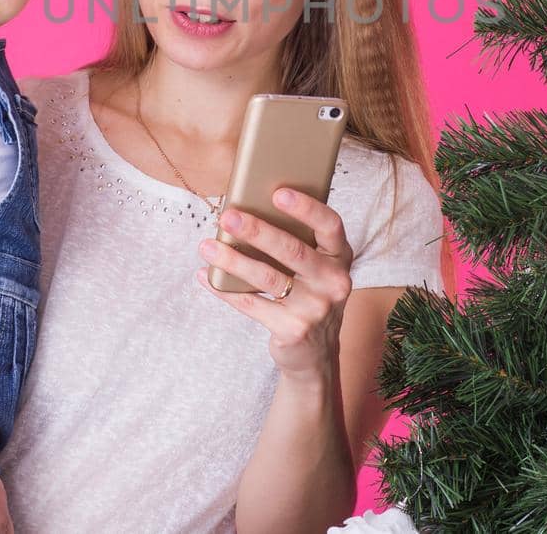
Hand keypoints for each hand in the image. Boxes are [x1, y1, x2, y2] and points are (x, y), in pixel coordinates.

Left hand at [196, 187, 354, 384]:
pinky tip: (206, 277)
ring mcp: (315, 308)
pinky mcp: (293, 330)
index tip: (278, 193)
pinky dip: (225, 290)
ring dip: (233, 260)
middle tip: (228, 217)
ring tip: (207, 246)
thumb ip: (299, 243)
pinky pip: (252, 304)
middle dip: (257, 231)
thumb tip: (249, 211)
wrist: (316, 353)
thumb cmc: (309, 295)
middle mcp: (334, 282)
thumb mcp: (317, 269)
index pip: (330, 225)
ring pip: (267, 277)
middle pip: (293, 250)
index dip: (306, 208)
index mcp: (340, 257)